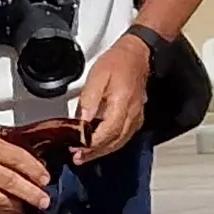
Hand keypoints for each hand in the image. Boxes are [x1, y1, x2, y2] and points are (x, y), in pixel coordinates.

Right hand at [0, 117, 55, 213]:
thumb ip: (10, 154)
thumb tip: (34, 169)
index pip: (18, 159)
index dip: (34, 170)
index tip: (45, 178)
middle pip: (11, 182)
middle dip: (31, 194)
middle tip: (44, 200)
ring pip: (0, 200)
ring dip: (19, 207)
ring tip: (32, 209)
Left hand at [72, 33, 153, 160]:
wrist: (136, 55)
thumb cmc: (118, 63)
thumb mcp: (97, 76)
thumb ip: (88, 100)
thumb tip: (82, 120)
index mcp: (122, 104)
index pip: (107, 133)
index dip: (91, 144)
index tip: (77, 149)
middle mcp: (132, 115)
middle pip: (113, 142)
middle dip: (94, 153)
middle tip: (77, 158)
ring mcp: (136, 118)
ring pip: (119, 143)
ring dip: (102, 151)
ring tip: (85, 156)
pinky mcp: (136, 118)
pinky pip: (123, 137)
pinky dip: (111, 145)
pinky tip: (100, 146)